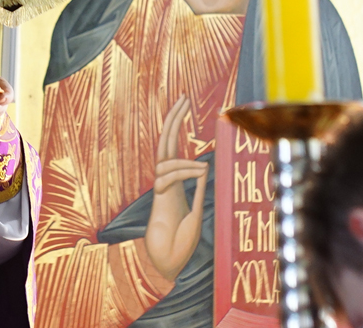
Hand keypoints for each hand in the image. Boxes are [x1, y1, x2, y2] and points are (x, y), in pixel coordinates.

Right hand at [145, 95, 208, 280]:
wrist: (166, 264)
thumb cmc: (179, 243)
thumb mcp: (196, 212)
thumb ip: (198, 191)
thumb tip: (205, 168)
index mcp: (174, 181)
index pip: (173, 146)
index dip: (177, 125)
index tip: (185, 105)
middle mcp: (165, 181)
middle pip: (165, 143)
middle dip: (174, 120)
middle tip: (183, 99)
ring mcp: (161, 189)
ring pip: (165, 160)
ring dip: (184, 159)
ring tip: (202, 166)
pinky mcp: (159, 200)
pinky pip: (167, 178)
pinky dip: (184, 172)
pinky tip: (199, 173)